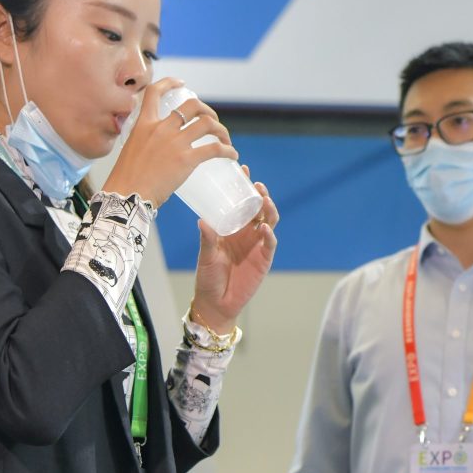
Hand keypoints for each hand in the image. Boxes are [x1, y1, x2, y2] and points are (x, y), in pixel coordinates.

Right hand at [103, 77, 236, 206]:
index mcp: (143, 124)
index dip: (169, 83)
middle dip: (207, 110)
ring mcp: (175, 142)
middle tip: (213, 121)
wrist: (126, 195)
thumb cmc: (127, 180)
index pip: (154, 92)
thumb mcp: (131, 150)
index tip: (182, 84)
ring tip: (226, 140)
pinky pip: (215, 148)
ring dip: (221, 130)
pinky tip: (232, 155)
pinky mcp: (187, 159)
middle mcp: (160, 128)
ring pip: (207, 124)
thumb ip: (144, 144)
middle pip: (192, 105)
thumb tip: (156, 150)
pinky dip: (228, 150)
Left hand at [189, 177, 277, 332]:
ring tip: (263, 200)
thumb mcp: (205, 256)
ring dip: (268, 209)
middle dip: (260, 194)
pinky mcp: (264, 259)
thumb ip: (206, 239)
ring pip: (269, 221)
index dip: (244, 186)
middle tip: (255, 183)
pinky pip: (270, 243)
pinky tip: (265, 228)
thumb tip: (202, 220)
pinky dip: (269, 234)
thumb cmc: (208, 278)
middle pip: (259, 208)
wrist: (216, 303)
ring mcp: (257, 245)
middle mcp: (247, 233)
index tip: (242, 169)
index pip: (242, 202)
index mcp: (232, 228)